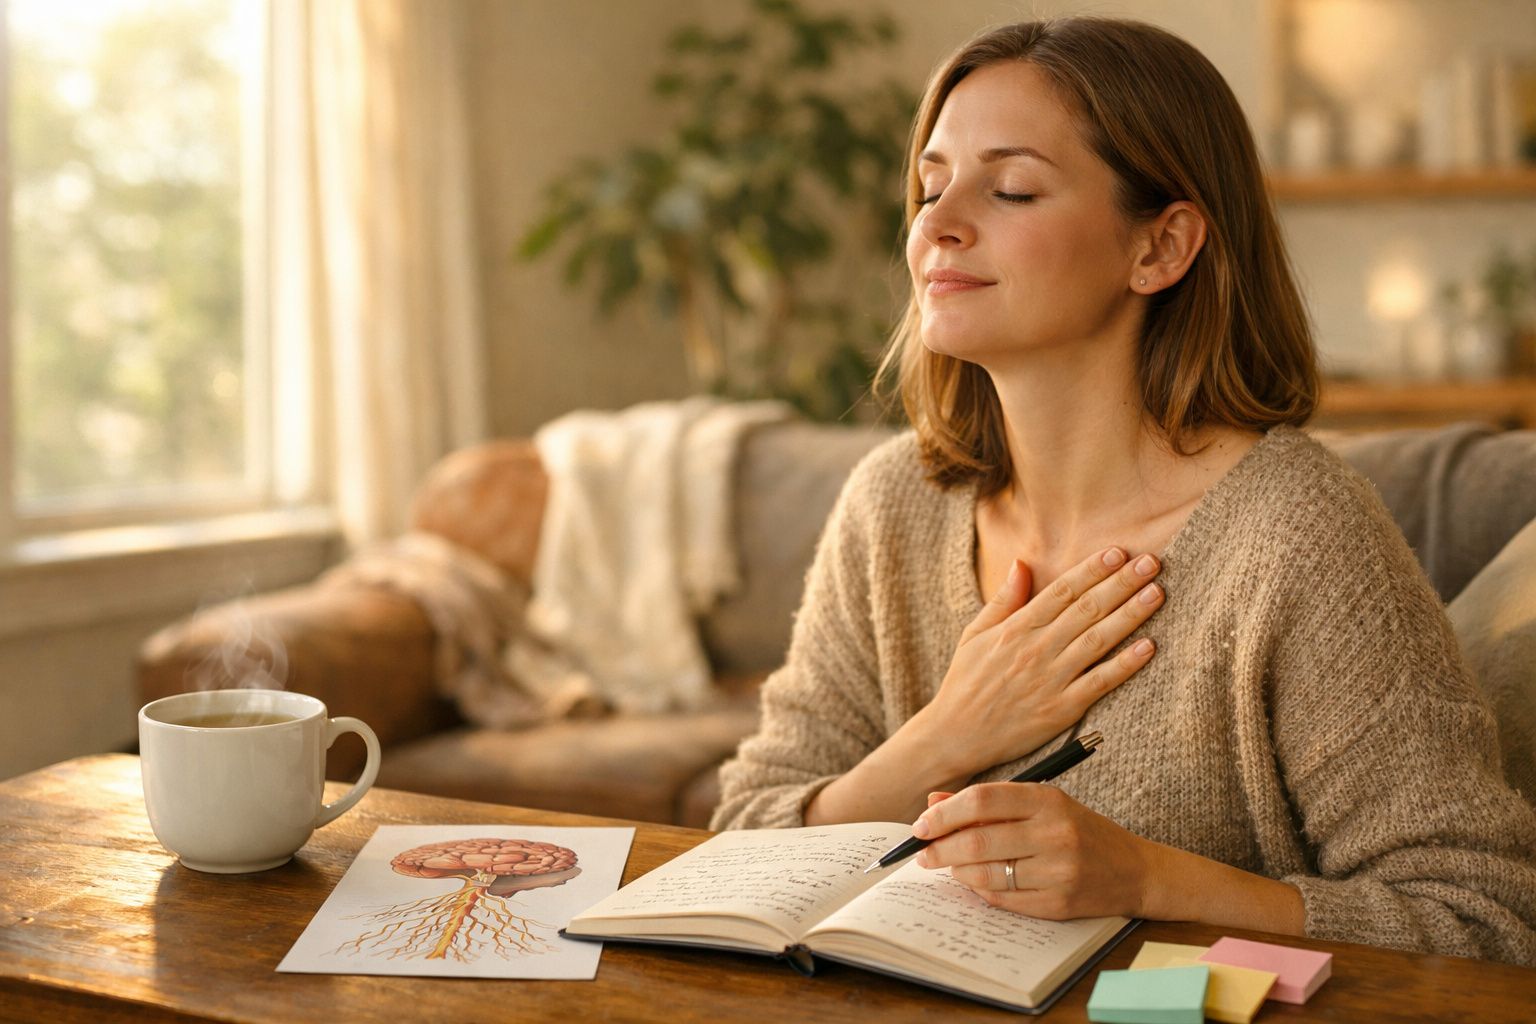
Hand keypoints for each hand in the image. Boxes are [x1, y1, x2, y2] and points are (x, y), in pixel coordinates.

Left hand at [912, 785, 1151, 919]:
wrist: (1134, 869)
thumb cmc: (1079, 830)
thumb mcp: (1040, 804)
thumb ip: (988, 802)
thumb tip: (933, 802)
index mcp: (1048, 799)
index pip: (982, 800)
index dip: (944, 814)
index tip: (921, 825)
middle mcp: (1054, 833)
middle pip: (978, 840)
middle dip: (940, 849)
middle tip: (921, 854)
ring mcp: (1058, 871)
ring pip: (987, 874)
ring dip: (958, 872)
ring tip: (950, 866)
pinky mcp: (1059, 904)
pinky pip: (1004, 900)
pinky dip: (981, 891)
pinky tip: (976, 883)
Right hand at [919, 547, 1162, 773]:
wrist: (955, 736)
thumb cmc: (964, 682)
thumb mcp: (974, 634)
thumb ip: (1003, 600)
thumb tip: (1021, 564)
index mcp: (1016, 628)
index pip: (1062, 590)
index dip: (1092, 569)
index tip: (1118, 552)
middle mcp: (1036, 649)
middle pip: (1087, 609)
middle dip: (1121, 582)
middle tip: (1151, 562)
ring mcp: (1051, 679)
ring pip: (1099, 639)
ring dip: (1131, 614)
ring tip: (1156, 592)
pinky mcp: (1062, 709)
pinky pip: (1100, 682)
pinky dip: (1125, 664)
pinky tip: (1149, 646)